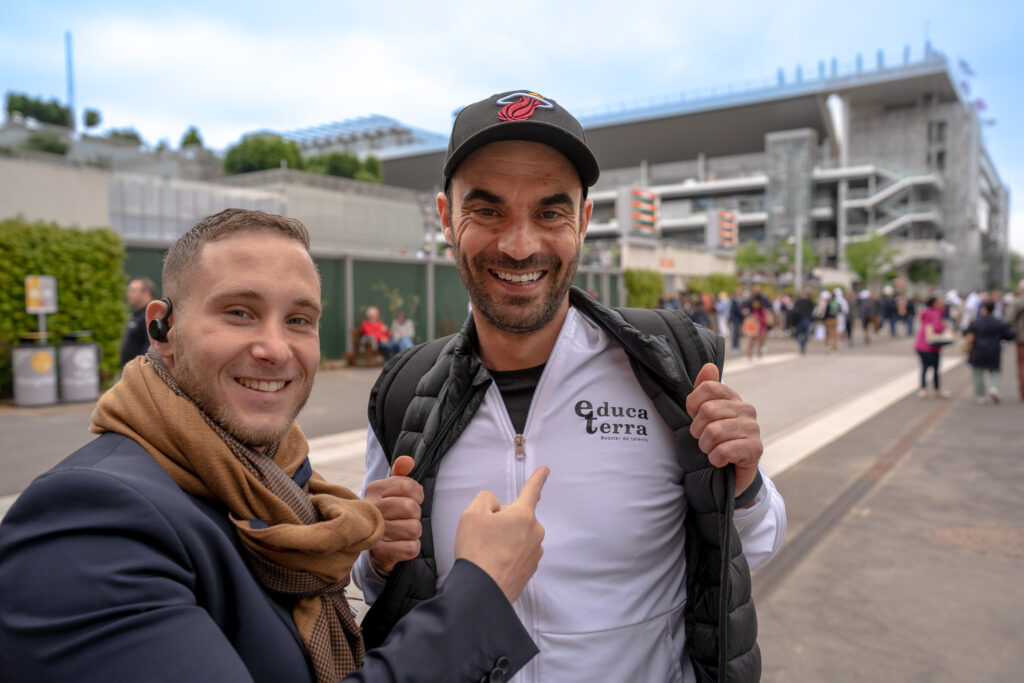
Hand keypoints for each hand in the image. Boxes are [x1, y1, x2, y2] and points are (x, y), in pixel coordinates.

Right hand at [364, 456, 423, 575]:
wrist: (370, 544)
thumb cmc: (386, 512)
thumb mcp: (391, 490)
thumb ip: (400, 474)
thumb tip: (408, 460)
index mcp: (374, 489)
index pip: (408, 485)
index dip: (417, 494)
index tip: (412, 499)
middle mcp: (371, 508)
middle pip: (411, 507)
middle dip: (415, 515)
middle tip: (406, 518)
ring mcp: (373, 531)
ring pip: (414, 528)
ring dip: (413, 532)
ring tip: (402, 532)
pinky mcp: (379, 553)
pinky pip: (411, 548)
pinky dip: (411, 548)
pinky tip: (400, 545)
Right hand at [454, 467, 548, 602]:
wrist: (481, 592)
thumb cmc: (476, 552)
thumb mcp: (471, 514)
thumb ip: (486, 499)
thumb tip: (496, 507)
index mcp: (523, 515)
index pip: (532, 490)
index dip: (538, 478)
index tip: (545, 470)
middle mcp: (535, 533)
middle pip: (518, 517)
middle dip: (503, 521)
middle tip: (484, 535)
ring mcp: (534, 553)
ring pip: (518, 536)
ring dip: (505, 539)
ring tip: (487, 553)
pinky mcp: (530, 570)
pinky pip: (518, 554)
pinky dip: (506, 555)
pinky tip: (493, 563)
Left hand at [685, 363, 761, 498]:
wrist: (732, 473)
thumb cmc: (716, 441)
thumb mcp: (704, 415)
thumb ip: (704, 389)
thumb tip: (708, 365)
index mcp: (732, 397)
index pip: (707, 387)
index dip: (692, 404)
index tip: (694, 417)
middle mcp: (746, 409)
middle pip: (707, 410)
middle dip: (697, 430)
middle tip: (702, 439)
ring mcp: (753, 428)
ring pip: (714, 432)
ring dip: (706, 446)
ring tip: (711, 450)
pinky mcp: (756, 449)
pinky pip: (724, 451)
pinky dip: (715, 459)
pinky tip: (720, 461)